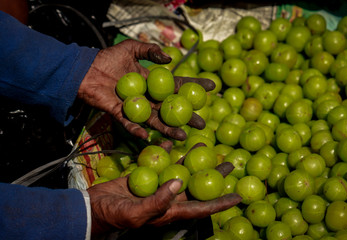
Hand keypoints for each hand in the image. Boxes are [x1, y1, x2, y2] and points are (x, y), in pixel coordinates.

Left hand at [77, 39, 214, 140]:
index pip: (177, 85)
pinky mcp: (120, 113)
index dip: (194, 86)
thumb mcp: (131, 48)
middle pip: (170, 108)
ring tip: (182, 135)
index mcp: (152, 82)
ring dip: (168, 128)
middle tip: (201, 123)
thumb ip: (150, 51)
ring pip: (154, 120)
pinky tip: (148, 137)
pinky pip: (130, 124)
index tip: (211, 87)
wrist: (85, 69)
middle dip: (186, 116)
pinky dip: (137, 131)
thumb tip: (170, 59)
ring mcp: (135, 106)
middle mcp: (147, 96)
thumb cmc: (107, 58)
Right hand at [87, 162, 240, 236]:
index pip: (201, 208)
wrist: (93, 206)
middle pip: (197, 185)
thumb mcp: (136, 213)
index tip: (238, 196)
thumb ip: (158, 201)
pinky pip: (161, 161)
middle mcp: (168, 198)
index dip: (221, 203)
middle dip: (214, 175)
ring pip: (181, 169)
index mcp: (170, 210)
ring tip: (207, 147)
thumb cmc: (114, 215)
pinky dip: (168, 152)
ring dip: (194, 159)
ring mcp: (157, 185)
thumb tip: (178, 183)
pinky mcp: (146, 175)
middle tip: (229, 163)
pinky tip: (174, 142)